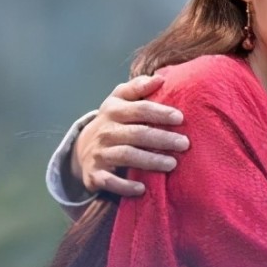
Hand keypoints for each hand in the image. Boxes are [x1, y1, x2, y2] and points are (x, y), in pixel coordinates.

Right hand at [71, 75, 189, 196]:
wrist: (82, 148)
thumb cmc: (112, 121)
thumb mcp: (119, 100)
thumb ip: (138, 88)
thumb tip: (161, 78)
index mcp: (113, 110)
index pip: (139, 108)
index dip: (159, 112)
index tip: (180, 118)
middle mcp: (105, 130)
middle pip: (136, 133)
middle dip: (161, 138)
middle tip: (184, 143)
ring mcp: (99, 152)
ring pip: (126, 155)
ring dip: (150, 160)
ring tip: (172, 164)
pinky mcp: (95, 174)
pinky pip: (110, 181)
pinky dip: (125, 185)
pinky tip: (142, 188)